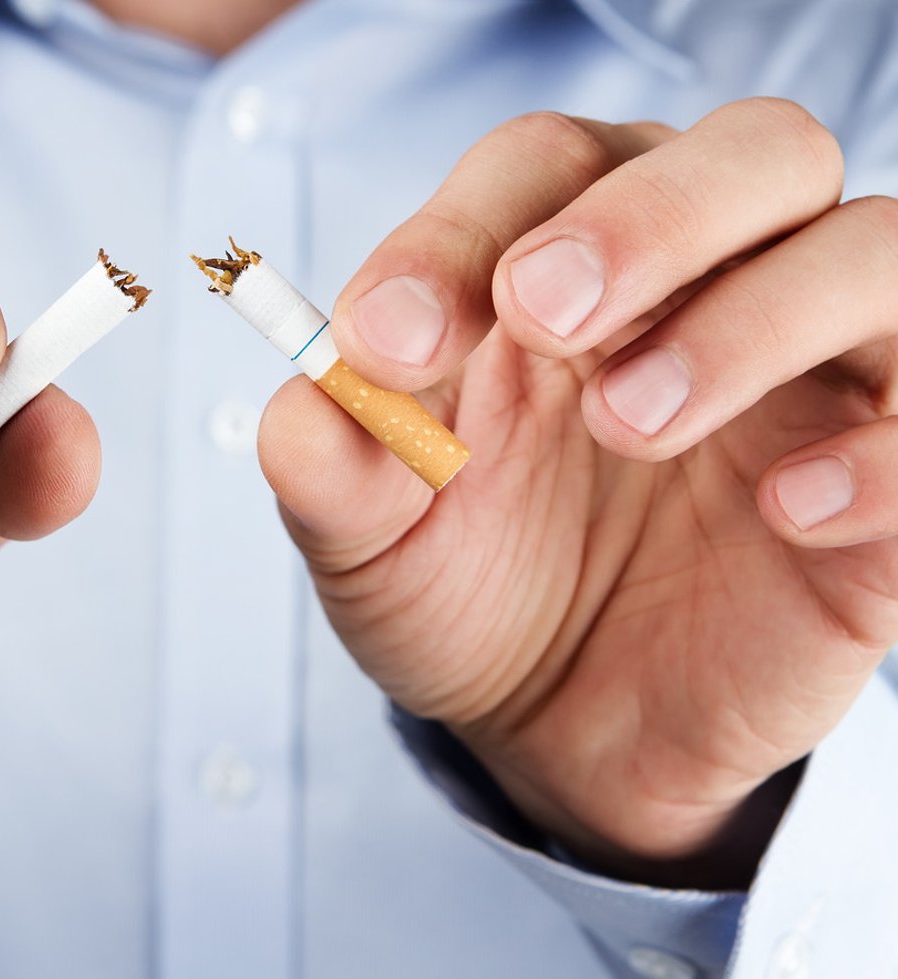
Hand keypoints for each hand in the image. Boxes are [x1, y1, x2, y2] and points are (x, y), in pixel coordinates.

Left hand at [258, 99, 897, 886]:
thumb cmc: (465, 586)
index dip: (461, 229)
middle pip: (748, 151)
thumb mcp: (371, 537)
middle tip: (548, 315)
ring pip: (868, 249)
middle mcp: (703, 284)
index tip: (384, 337)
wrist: (555, 722)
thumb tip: (310, 402)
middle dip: (648, 217)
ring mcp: (810, 375)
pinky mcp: (883, 480)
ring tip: (632, 421)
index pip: (542, 168)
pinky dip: (879, 450)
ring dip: (753, 317)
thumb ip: (334, 461)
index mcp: (563, 263)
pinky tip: (782, 510)